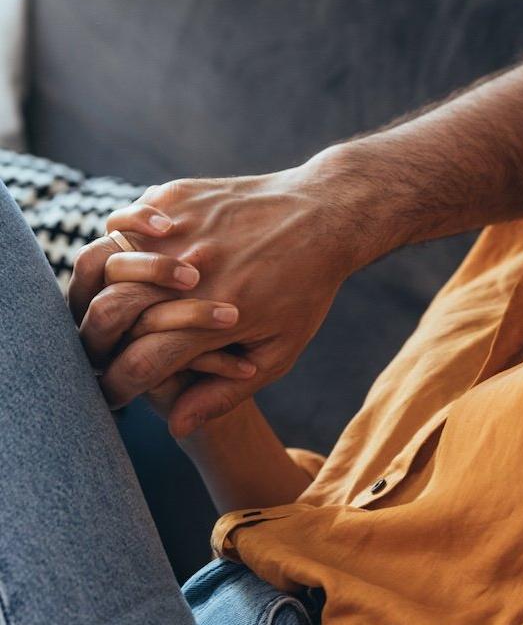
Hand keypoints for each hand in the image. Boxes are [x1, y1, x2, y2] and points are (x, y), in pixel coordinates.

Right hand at [68, 159, 371, 436]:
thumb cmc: (307, 289)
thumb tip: (175, 427)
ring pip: (102, 261)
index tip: (114, 394)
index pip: (138, 364)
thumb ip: (226, 393)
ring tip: (107, 304)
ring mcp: (182, 230)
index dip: (117, 386)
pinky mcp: (178, 197)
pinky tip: (130, 252)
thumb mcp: (281, 350)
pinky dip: (117, 239)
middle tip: (97, 351)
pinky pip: (123, 220)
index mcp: (218, 317)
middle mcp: (193, 274)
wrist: (326, 215)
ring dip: (94, 289)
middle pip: (109, 314)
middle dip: (93, 342)